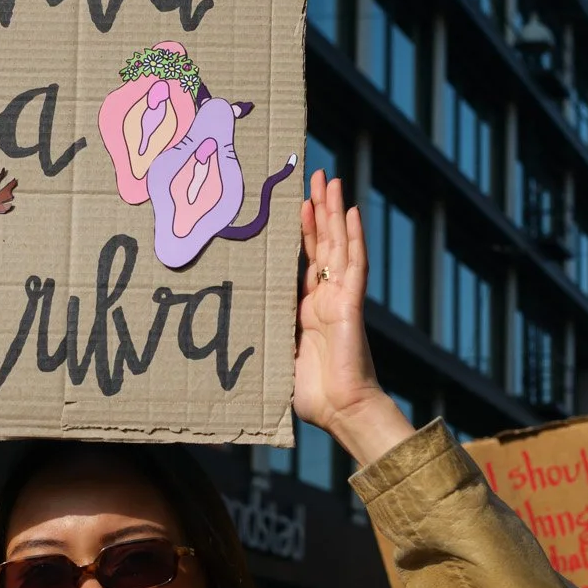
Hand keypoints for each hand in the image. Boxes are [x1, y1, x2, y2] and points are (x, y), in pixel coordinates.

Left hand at [294, 171, 412, 467]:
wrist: (339, 411)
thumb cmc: (310, 395)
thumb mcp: (276, 357)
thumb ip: (265, 336)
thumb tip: (234, 328)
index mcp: (309, 310)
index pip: (306, 260)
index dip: (302, 231)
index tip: (294, 203)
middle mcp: (326, 297)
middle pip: (323, 243)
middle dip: (318, 209)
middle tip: (313, 176)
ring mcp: (341, 298)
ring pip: (338, 244)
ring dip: (333, 211)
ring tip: (328, 180)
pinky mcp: (351, 304)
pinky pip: (353, 263)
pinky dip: (352, 235)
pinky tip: (350, 210)